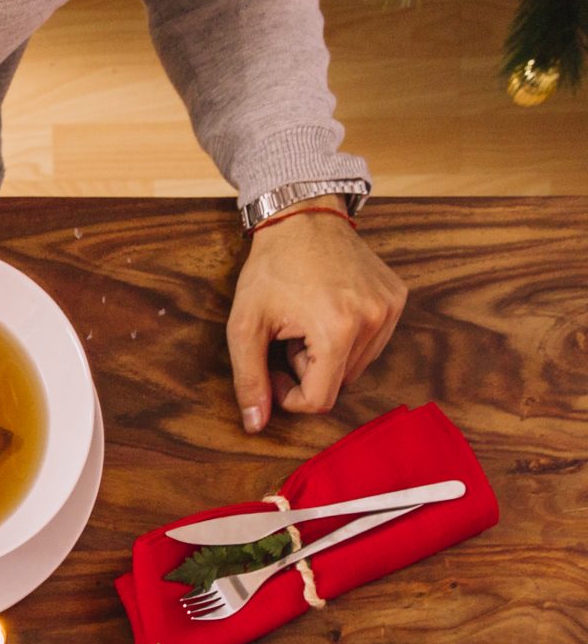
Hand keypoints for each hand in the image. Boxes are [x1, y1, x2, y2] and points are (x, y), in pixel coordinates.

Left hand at [228, 201, 406, 432]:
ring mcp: (390, 308)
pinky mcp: (398, 297)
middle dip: (308, 370)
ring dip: (327, 356)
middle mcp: (374, 320)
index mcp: (338, 330)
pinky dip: (347, 338)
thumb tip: (255, 426)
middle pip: (339, 383)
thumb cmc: (270, 269)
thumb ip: (249, 380)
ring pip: (356, 366)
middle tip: (288, 336)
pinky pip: (372, 342)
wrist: (302, 218)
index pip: (320, 399)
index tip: (273, 371)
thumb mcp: (245, 326)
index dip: (290, 396)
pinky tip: (328, 310)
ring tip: (307, 321)